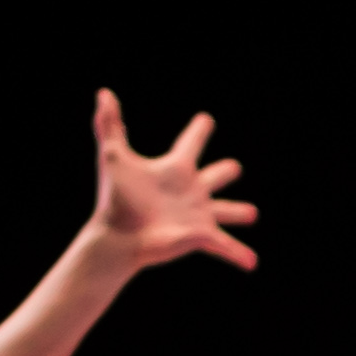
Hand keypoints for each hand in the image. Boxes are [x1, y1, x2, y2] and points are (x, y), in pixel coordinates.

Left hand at [88, 93, 259, 271]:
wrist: (117, 236)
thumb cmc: (114, 198)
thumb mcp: (114, 157)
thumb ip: (109, 125)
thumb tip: (103, 93)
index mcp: (174, 170)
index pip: (191, 143)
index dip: (199, 131)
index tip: (206, 120)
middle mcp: (189, 191)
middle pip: (213, 177)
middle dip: (225, 172)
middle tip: (233, 168)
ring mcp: (196, 215)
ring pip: (225, 210)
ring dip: (238, 211)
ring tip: (251, 213)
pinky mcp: (200, 236)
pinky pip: (225, 246)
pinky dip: (239, 254)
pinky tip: (252, 262)